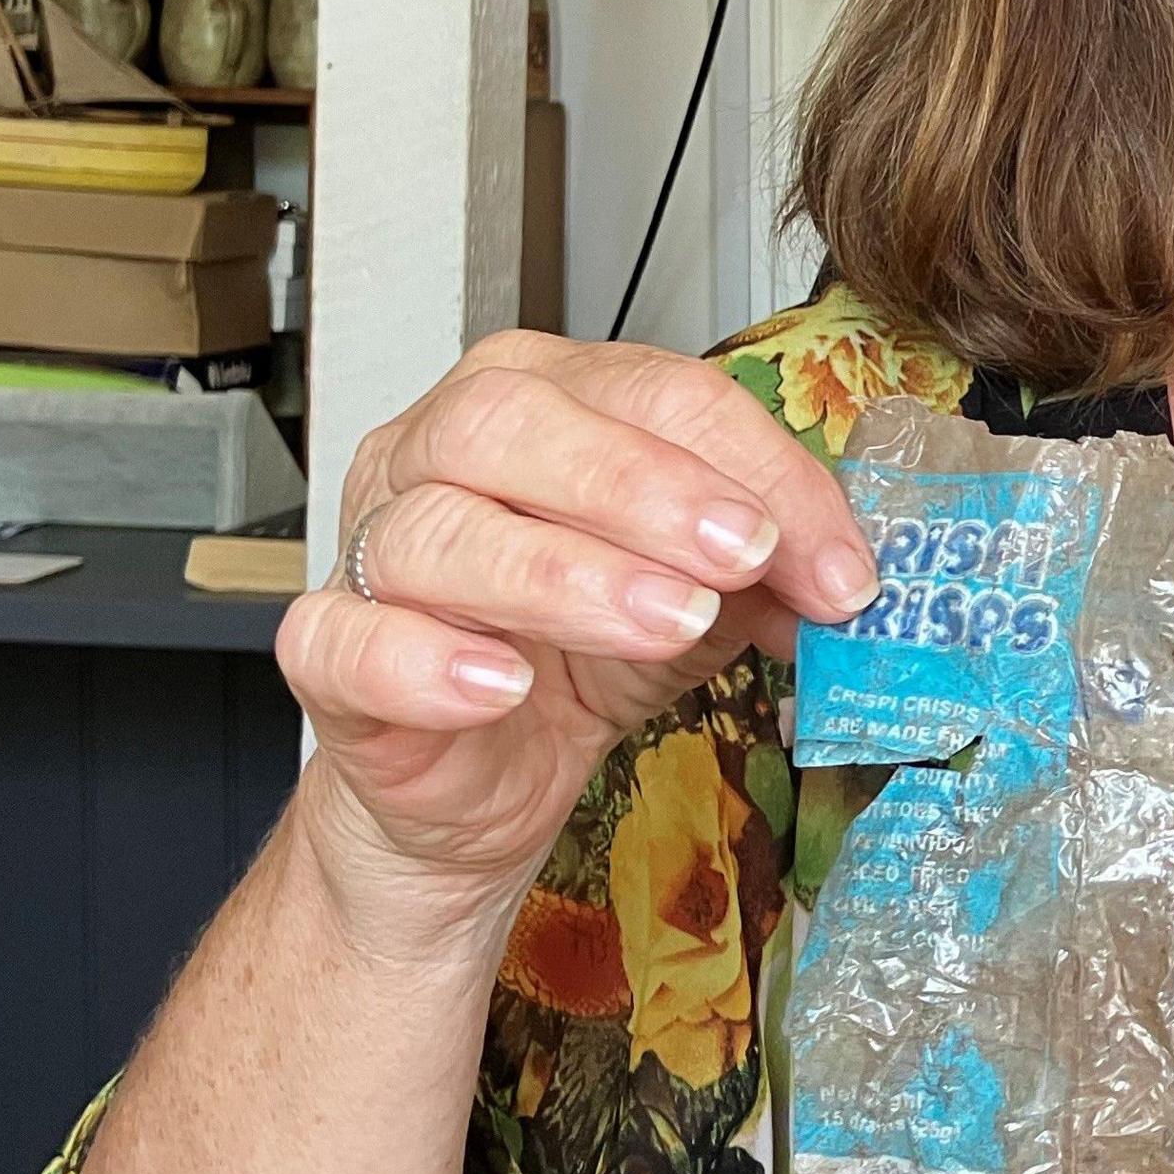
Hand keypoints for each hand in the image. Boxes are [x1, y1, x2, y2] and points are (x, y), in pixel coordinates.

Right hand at [273, 331, 878, 952]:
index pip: (649, 391)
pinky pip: (349, 637)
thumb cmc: (575, 658)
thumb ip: (766, 572)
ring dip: (565, 572)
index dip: (754, 468)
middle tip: (741, 556)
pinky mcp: (329, 653)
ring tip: (667, 620)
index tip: (834, 561)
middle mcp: (439, 451)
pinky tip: (504, 684)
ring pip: (440, 526)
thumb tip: (844, 576)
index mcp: (541, 403)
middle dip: (645, 488)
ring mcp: (372, 549)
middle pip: (515, 423)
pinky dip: (428, 658)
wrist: (480, 782)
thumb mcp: (699, 598)